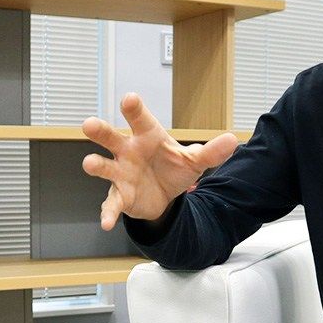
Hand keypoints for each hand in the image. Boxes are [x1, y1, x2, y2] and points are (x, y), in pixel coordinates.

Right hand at [81, 92, 238, 229]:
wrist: (163, 195)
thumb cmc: (171, 167)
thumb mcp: (193, 160)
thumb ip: (211, 151)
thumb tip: (233, 141)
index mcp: (146, 136)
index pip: (140, 119)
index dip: (134, 109)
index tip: (130, 99)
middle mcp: (128, 151)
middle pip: (111, 137)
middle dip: (100, 130)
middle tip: (89, 124)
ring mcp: (120, 173)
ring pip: (104, 166)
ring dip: (96, 165)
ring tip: (89, 164)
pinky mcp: (119, 196)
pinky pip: (111, 204)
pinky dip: (108, 213)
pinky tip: (105, 223)